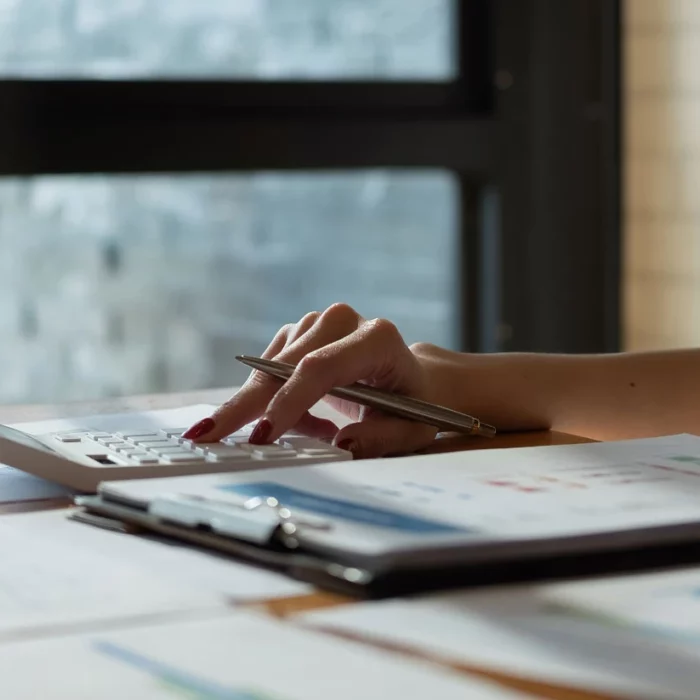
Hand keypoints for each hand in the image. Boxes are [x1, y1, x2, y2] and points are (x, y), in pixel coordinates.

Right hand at [182, 303, 440, 457]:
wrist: (410, 379)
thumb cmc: (412, 406)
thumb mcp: (411, 430)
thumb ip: (382, 438)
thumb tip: (342, 444)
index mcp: (377, 338)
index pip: (321, 367)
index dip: (289, 401)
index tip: (263, 435)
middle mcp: (342, 320)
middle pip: (282, 365)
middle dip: (245, 404)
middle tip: (207, 436)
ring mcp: (315, 323)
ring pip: (267, 369)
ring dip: (260, 408)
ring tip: (288, 436)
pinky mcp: (297, 333)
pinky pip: (267, 371)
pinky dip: (270, 401)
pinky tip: (299, 419)